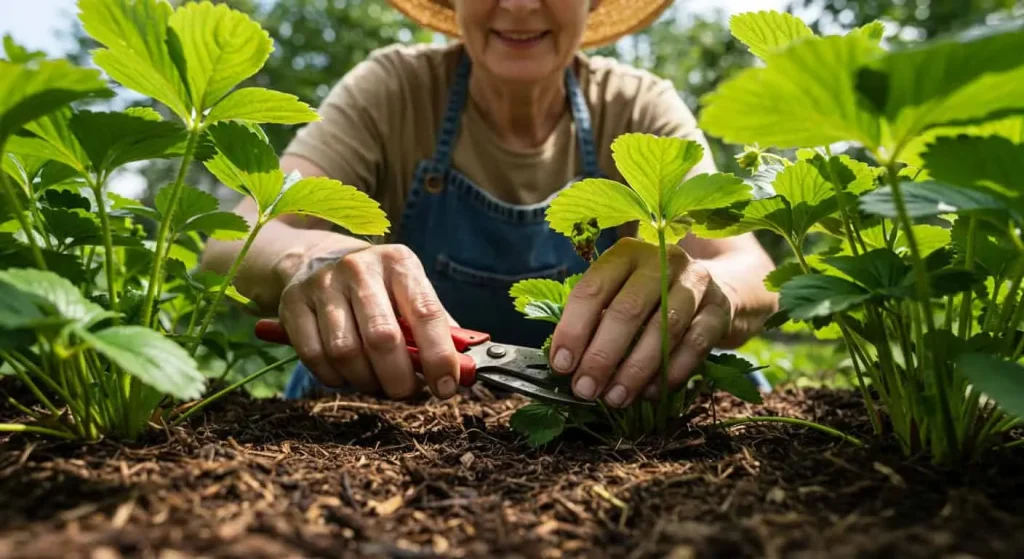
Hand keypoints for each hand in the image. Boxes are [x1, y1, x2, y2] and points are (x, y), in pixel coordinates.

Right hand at [277, 244, 461, 399]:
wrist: (317, 260)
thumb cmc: (379, 290)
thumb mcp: (411, 295)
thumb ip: (439, 330)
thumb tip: (464, 372)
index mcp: (399, 263)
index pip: (426, 314)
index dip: (439, 357)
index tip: (446, 388)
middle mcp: (360, 268)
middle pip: (383, 338)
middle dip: (399, 379)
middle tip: (405, 392)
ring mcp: (323, 284)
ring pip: (346, 353)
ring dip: (366, 381)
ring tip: (375, 381)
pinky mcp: (293, 303)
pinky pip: (315, 358)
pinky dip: (335, 378)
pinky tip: (346, 374)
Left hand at [548, 238, 734, 407]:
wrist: (717, 289)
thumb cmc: (652, 298)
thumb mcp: (620, 294)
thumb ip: (594, 321)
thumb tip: (564, 364)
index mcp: (626, 253)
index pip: (592, 290)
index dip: (573, 330)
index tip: (561, 365)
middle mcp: (661, 260)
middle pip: (627, 310)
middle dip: (602, 356)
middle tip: (586, 389)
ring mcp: (696, 283)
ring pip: (663, 329)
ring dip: (635, 370)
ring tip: (615, 398)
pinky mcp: (720, 309)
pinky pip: (695, 345)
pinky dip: (671, 372)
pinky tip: (651, 393)